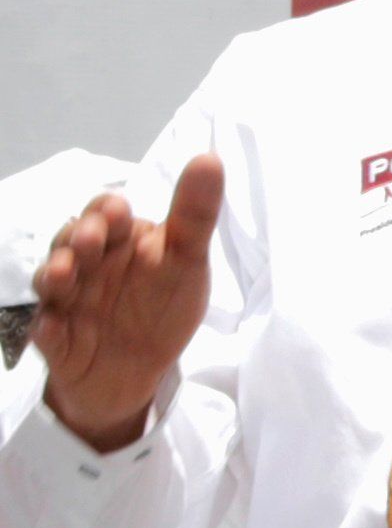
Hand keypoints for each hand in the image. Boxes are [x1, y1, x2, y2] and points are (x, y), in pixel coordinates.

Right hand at [27, 156, 218, 454]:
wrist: (139, 369)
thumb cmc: (160, 304)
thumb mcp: (187, 260)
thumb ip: (195, 214)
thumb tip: (210, 158)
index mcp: (117, 242)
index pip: (104, 213)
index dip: (106, 211)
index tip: (117, 212)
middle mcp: (85, 265)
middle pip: (72, 242)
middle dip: (77, 238)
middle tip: (90, 240)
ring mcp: (65, 301)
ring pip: (50, 283)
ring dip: (53, 277)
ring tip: (60, 275)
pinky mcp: (55, 339)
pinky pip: (45, 334)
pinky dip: (47, 331)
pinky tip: (52, 329)